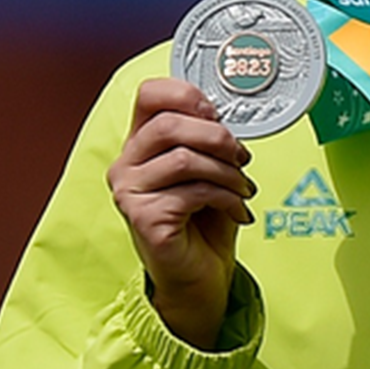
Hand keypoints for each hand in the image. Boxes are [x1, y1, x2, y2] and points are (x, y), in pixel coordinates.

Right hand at [105, 77, 254, 349]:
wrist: (201, 273)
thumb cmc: (206, 219)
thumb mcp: (213, 169)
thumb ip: (211, 140)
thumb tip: (227, 116)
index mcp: (142, 143)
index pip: (150, 96)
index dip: (186, 94)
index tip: (216, 112)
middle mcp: (126, 164)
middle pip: (169, 124)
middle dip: (218, 137)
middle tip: (242, 157)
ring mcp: (129, 192)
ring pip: (184, 159)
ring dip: (227, 173)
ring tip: (243, 189)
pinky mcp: (142, 218)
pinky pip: (192, 192)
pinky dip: (226, 198)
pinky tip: (237, 210)